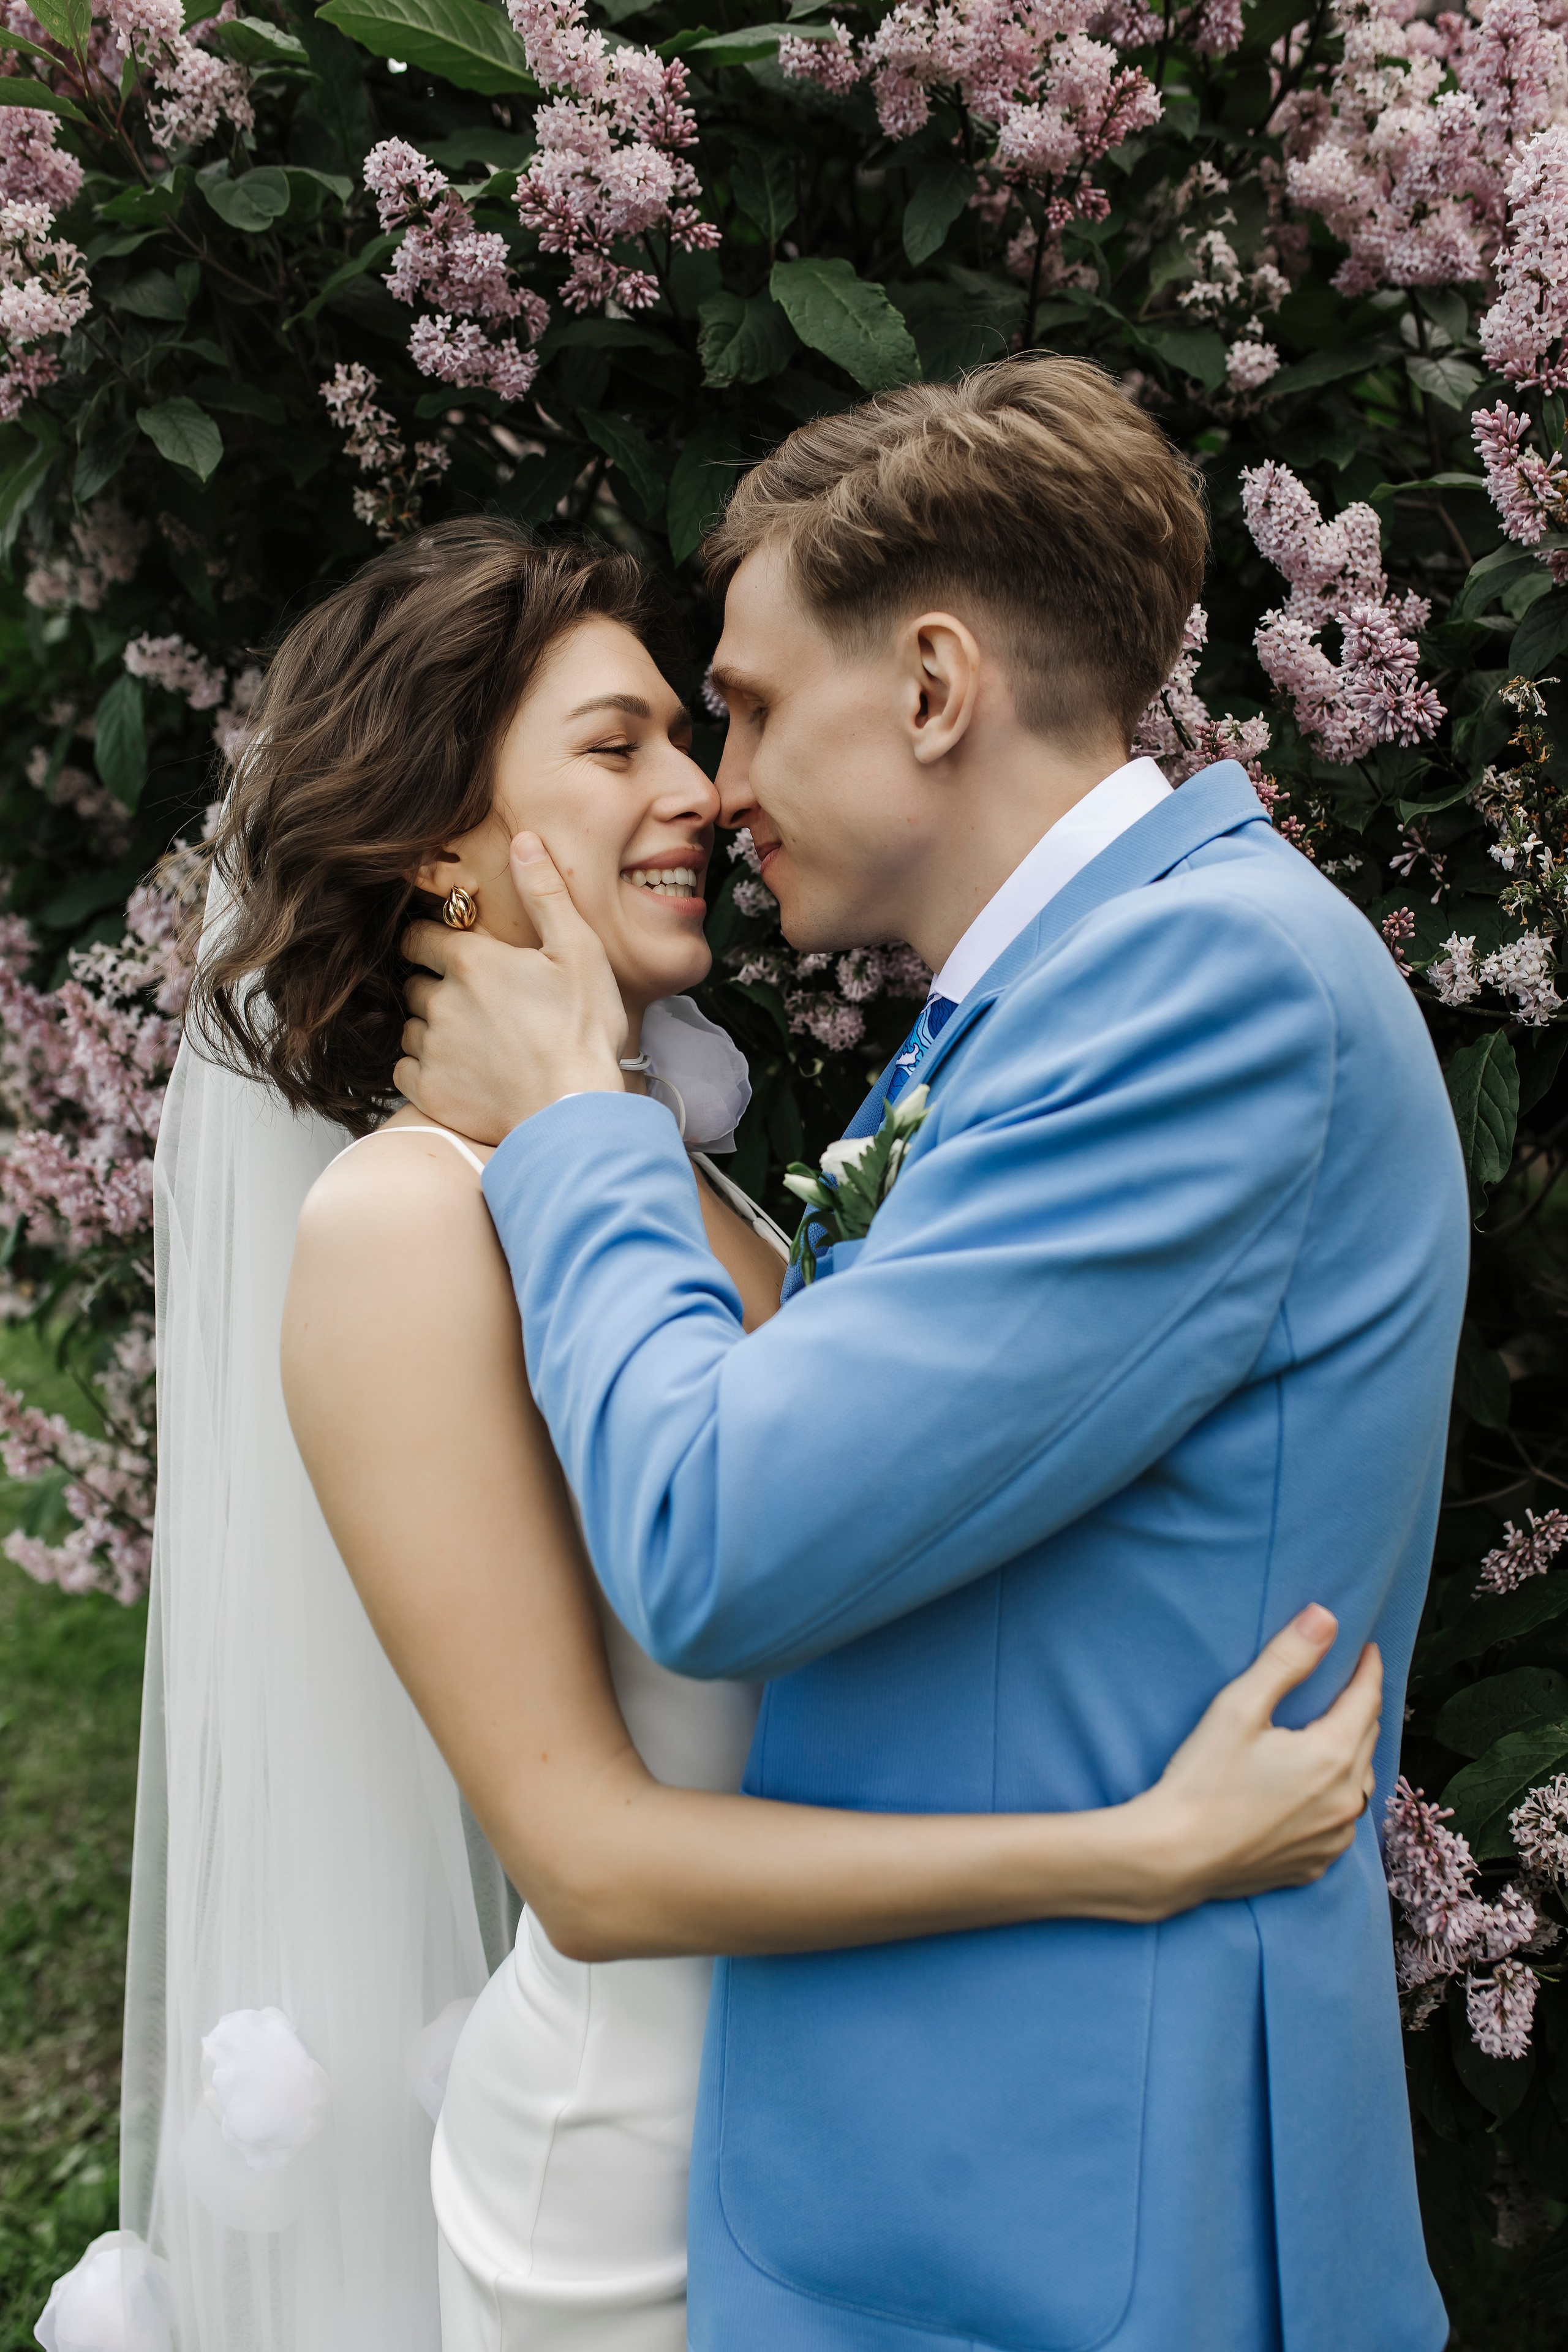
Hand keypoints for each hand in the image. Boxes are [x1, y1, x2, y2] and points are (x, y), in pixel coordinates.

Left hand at [396, 834, 628, 1142]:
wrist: (574, 1110)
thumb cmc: (583, 1030)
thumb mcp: (579, 950)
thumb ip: (545, 893)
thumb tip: (524, 840)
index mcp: (471, 962)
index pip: (420, 937)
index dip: (432, 941)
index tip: (448, 951)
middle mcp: (440, 1001)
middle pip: (414, 983)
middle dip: (435, 986)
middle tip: (475, 1002)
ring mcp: (432, 1048)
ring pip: (410, 1028)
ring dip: (431, 1028)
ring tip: (473, 1041)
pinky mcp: (430, 1090)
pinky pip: (404, 1070)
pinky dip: (424, 1068)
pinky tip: (458, 1071)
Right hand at [1121, 1605, 1382, 1919]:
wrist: (1175, 1857)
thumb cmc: (1203, 1779)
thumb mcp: (1239, 1707)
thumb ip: (1287, 1659)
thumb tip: (1325, 1617)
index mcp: (1332, 1756)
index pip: (1366, 1700)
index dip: (1367, 1669)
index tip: (1367, 1649)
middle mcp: (1346, 1800)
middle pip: (1367, 1739)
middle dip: (1359, 1708)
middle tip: (1348, 1684)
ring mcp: (1334, 1838)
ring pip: (1359, 1783)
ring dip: (1351, 1755)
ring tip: (1333, 1735)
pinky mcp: (1316, 1863)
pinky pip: (1340, 1822)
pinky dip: (1335, 1799)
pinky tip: (1314, 1792)